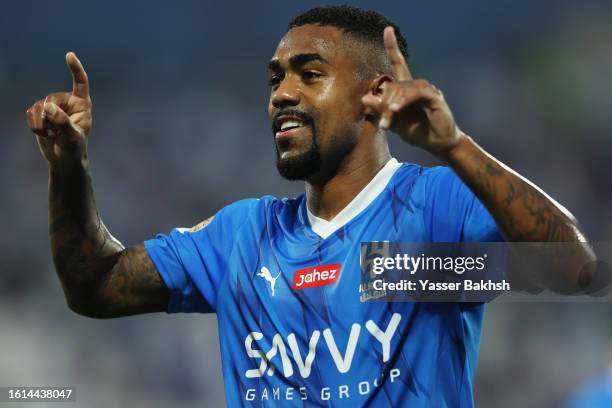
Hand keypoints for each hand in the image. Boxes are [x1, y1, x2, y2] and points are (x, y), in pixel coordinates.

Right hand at [25, 52, 91, 167]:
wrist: (64, 159)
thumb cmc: (74, 148)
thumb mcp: (72, 138)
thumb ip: (62, 122)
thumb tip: (48, 107)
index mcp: (82, 104)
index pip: (80, 83)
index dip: (75, 69)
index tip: (69, 55)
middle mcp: (67, 102)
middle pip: (51, 99)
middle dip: (50, 117)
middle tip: (57, 133)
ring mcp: (52, 106)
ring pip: (38, 107)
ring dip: (42, 124)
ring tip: (53, 135)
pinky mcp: (40, 113)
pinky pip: (30, 113)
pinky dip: (35, 126)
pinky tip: (44, 134)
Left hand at [362, 27, 463, 158]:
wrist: (438, 143)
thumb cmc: (417, 131)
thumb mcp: (394, 122)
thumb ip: (380, 111)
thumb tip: (364, 98)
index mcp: (405, 90)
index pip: (398, 63)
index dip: (392, 47)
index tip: (387, 30)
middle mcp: (416, 85)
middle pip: (393, 85)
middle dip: (385, 104)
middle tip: (384, 124)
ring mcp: (426, 89)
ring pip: (403, 89)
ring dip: (393, 105)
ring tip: (389, 119)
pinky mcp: (434, 96)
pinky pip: (415, 93)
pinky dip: (403, 101)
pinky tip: (396, 110)